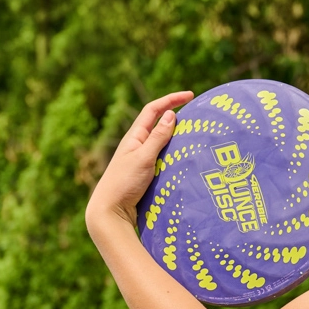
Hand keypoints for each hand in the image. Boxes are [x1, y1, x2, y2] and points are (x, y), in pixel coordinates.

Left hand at [85, 91, 193, 230]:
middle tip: (197, 118)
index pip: (153, 110)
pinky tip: (185, 161)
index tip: (190, 95)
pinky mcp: (145, 176)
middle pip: (158, 125)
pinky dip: (174, 156)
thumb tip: (171, 114)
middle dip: (177, 117)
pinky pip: (163, 160)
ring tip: (196, 139)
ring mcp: (141, 161)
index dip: (171, 100)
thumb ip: (157, 137)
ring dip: (177, 139)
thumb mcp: (143, 157)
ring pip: (162, 144)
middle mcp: (136, 146)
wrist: (110, 213)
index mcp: (134, 137)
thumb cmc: (124, 183)